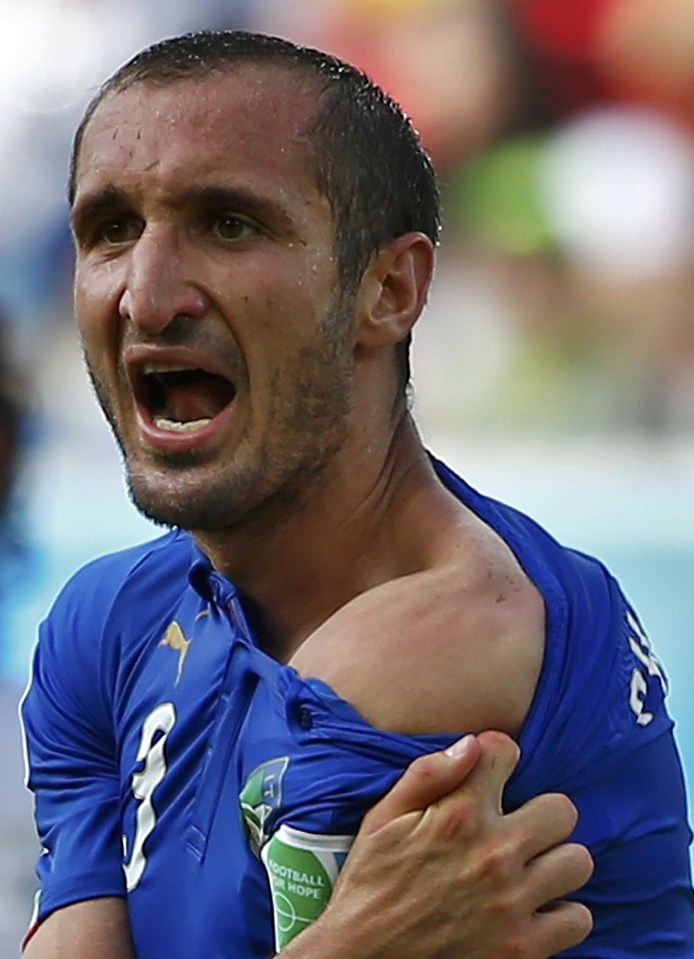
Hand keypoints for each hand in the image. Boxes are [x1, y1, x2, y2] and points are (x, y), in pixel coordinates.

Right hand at [284, 731, 592, 958]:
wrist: (362, 957)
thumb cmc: (370, 883)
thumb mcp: (382, 818)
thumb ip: (427, 773)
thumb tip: (472, 744)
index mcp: (459, 815)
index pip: (506, 752)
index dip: (498, 757)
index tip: (492, 773)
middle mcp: (493, 852)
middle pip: (561, 810)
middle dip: (540, 812)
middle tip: (519, 828)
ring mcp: (512, 902)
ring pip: (577, 862)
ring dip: (556, 862)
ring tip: (531, 868)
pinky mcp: (522, 947)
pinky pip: (578, 919)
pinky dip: (561, 913)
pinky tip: (536, 907)